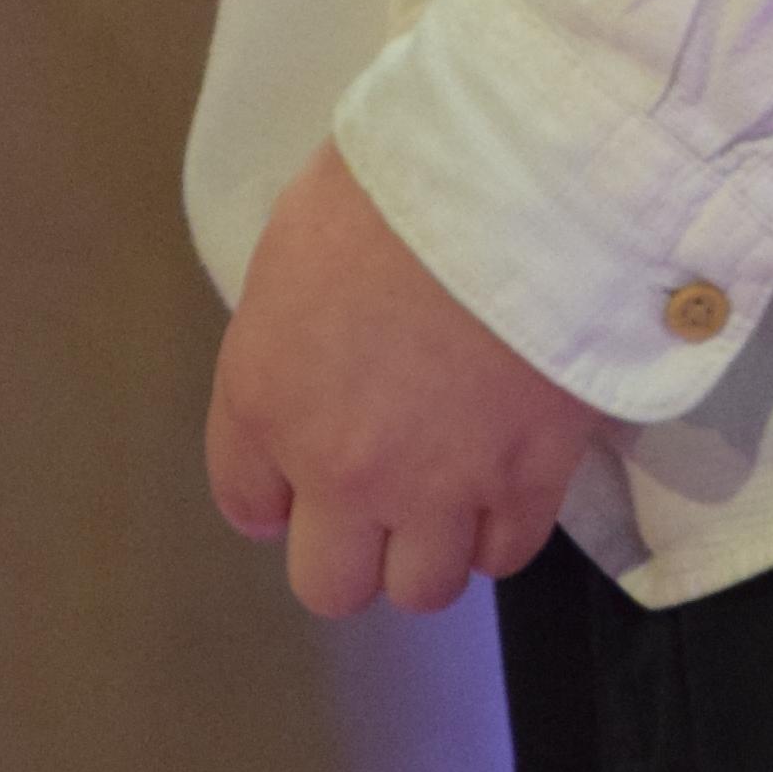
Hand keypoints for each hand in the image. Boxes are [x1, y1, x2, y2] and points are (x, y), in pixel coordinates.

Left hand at [205, 138, 603, 616]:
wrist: (517, 181)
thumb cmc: (396, 183)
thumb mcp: (298, 240)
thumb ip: (293, 325)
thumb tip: (315, 347)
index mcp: (266, 399)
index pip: (247, 504)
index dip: (280, 495)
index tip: (307, 473)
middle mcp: (339, 469)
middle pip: (329, 585)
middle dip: (354, 548)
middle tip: (386, 495)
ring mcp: (436, 488)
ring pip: (421, 590)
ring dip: (432, 548)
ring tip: (456, 490)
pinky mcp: (525, 483)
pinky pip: (505, 555)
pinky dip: (503, 528)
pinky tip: (509, 478)